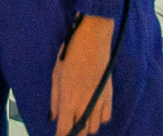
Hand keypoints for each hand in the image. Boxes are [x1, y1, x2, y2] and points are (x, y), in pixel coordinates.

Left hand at [50, 13, 114, 132]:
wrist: (93, 36)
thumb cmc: (71, 51)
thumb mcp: (56, 74)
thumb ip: (55, 99)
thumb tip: (53, 117)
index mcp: (69, 98)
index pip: (65, 130)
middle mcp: (85, 103)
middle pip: (80, 132)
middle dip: (73, 133)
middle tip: (68, 126)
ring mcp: (99, 100)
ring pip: (94, 128)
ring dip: (85, 125)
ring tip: (78, 115)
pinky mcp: (109, 94)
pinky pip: (105, 117)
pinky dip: (98, 118)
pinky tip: (92, 108)